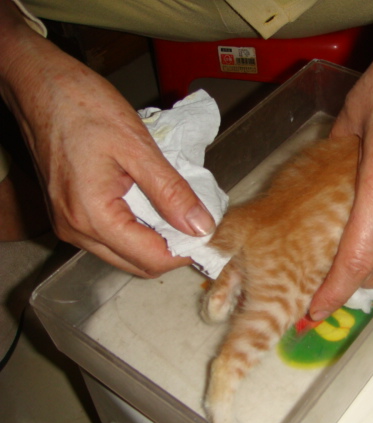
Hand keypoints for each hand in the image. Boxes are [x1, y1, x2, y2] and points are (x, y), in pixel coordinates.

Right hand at [0, 4, 214, 276]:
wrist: (40, 85)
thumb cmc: (82, 106)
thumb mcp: (138, 147)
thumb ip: (171, 192)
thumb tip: (200, 225)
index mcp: (92, 217)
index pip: (151, 259)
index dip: (185, 250)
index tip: (209, 231)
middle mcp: (76, 230)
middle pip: (138, 264)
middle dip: (173, 249)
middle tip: (199, 221)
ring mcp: (69, 225)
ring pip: (124, 254)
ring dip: (155, 241)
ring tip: (179, 211)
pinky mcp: (70, 214)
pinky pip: (111, 237)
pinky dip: (137, 229)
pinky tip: (154, 206)